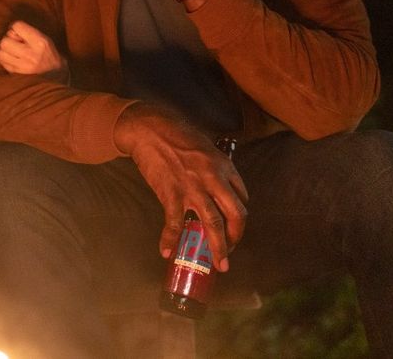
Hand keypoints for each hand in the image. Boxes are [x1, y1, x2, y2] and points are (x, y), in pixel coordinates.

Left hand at [0, 20, 67, 75]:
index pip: (17, 26)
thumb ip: (25, 32)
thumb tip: (4, 30)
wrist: (55, 72)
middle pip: (5, 41)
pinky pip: (0, 62)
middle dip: (6, 38)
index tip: (17, 31)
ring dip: (0, 48)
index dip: (13, 26)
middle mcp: (30, 54)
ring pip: (0, 53)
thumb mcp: (42, 37)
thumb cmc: (47, 51)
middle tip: (13, 41)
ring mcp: (23, 66)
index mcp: (39, 42)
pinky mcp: (17, 73)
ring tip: (7, 47)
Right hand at [114, 103, 247, 269]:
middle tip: (231, 251)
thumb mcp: (206, 147)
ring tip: (218, 264)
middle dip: (236, 238)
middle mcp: (214, 179)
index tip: (232, 224)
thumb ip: (214, 168)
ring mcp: (193, 188)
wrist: (150, 129)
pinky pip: (175, 223)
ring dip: (218, 248)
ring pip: (213, 224)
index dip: (239, 215)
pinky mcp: (171, 193)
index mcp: (224, 166)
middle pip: (236, 215)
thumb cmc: (177, 134)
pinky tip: (166, 251)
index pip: (242, 197)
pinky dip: (170, 239)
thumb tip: (216, 187)